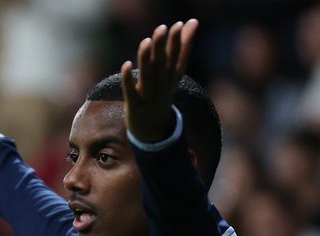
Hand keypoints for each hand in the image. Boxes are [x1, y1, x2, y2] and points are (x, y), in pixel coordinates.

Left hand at [121, 20, 198, 143]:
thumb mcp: (174, 72)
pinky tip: (126, 65)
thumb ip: (183, 47)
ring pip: (148, 77)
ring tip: (146, 42)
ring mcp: (148, 98)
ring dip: (146, 61)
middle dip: (162, 48)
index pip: (176, 58)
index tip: (179, 25)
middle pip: (162, 66)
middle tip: (162, 28)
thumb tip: (193, 21)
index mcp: (172, 78)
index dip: (178, 42)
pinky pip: (131, 93)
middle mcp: (162, 87)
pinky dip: (128, 80)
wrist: (154, 131)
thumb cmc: (162, 94)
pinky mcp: (134, 107)